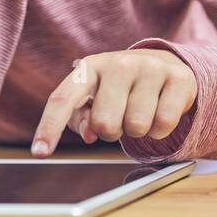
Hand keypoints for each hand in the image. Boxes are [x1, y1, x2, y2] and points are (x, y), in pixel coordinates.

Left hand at [31, 49, 197, 155]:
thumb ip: (83, 117)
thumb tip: (90, 134)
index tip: (39, 152)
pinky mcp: (177, 78)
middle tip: (120, 117)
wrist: (164, 64)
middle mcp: (118, 63)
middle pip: (104, 124)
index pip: (63, 99)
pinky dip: (159, 130)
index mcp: (89, 69)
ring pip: (136, 126)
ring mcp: (149, 68)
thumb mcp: (96, 97)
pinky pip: (162, 125)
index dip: (50, 127)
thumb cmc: (120, 89)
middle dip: (112, 131)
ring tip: (140, 111)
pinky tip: (158, 111)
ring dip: (137, 130)